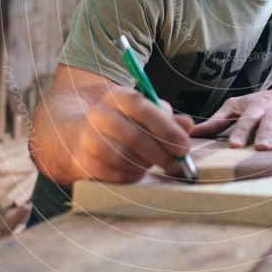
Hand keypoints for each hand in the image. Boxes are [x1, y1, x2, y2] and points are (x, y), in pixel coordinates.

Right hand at [72, 86, 193, 181]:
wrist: (85, 138)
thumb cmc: (126, 124)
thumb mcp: (148, 114)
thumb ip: (169, 119)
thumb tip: (187, 125)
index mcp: (117, 96)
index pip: (139, 106)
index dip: (165, 127)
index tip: (184, 145)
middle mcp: (98, 114)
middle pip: (132, 135)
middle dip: (160, 152)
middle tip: (177, 162)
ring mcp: (87, 138)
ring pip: (122, 157)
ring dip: (145, 164)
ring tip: (155, 164)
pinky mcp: (83, 162)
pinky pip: (113, 174)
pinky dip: (132, 176)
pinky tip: (138, 171)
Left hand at [191, 88, 271, 149]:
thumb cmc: (259, 105)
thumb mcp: (237, 108)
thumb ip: (216, 122)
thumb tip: (191, 134)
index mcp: (255, 108)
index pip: (246, 120)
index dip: (241, 132)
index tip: (235, 145)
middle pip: (268, 122)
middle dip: (265, 134)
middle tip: (260, 147)